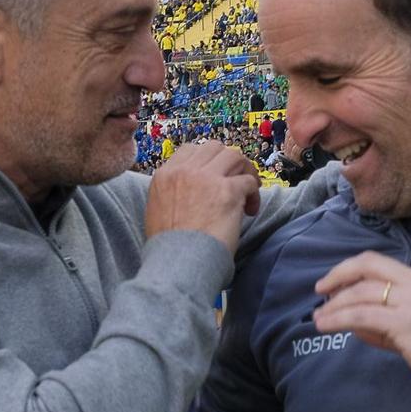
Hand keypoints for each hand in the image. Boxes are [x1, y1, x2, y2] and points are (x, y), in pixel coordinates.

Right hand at [144, 143, 260, 253]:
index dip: (207, 161)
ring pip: (234, 156)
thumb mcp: (157, 212)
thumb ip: (171, 194)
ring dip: (245, 172)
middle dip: (228, 162)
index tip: (215, 177)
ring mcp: (206, 178)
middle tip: (235, 182)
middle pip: (214, 148)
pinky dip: (254, 194)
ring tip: (248, 192)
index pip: (190, 150)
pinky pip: (249, 181)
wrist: (178, 263)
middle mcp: (184, 171)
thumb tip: (191, 193)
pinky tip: (250, 211)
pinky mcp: (228, 191)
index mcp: (164, 175)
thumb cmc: (169, 248)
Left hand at [312, 252, 410, 397]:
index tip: (334, 284)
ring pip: (361, 292)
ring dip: (334, 305)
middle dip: (338, 275)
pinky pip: (362, 315)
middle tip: (320, 290)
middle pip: (367, 266)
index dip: (351, 270)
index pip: (380, 263)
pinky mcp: (405, 323)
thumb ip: (389, 320)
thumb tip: (354, 321)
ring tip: (319, 318)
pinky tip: (325, 326)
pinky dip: (339, 318)